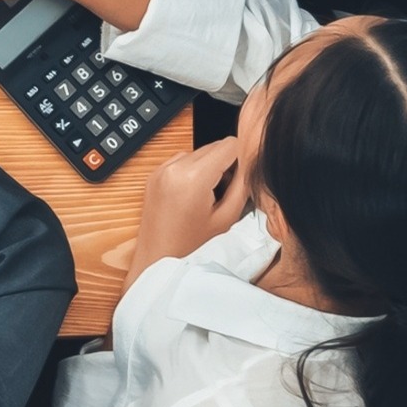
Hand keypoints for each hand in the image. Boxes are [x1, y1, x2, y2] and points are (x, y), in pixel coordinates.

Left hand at [131, 135, 249, 270]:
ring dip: (210, 168)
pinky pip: (183, 161)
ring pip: (199, 152)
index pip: (229, 145)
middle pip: (214, 146)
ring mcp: (161, 169)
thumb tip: (251, 163)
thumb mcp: (227, 217)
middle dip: (227, 165)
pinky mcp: (155, 175)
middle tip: (226, 193)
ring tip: (210, 198)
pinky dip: (194, 172)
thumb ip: (242, 185)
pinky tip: (195, 197)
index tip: (246, 176)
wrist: (156, 261)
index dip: (243, 158)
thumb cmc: (191, 248)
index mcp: (192, 176)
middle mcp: (173, 166)